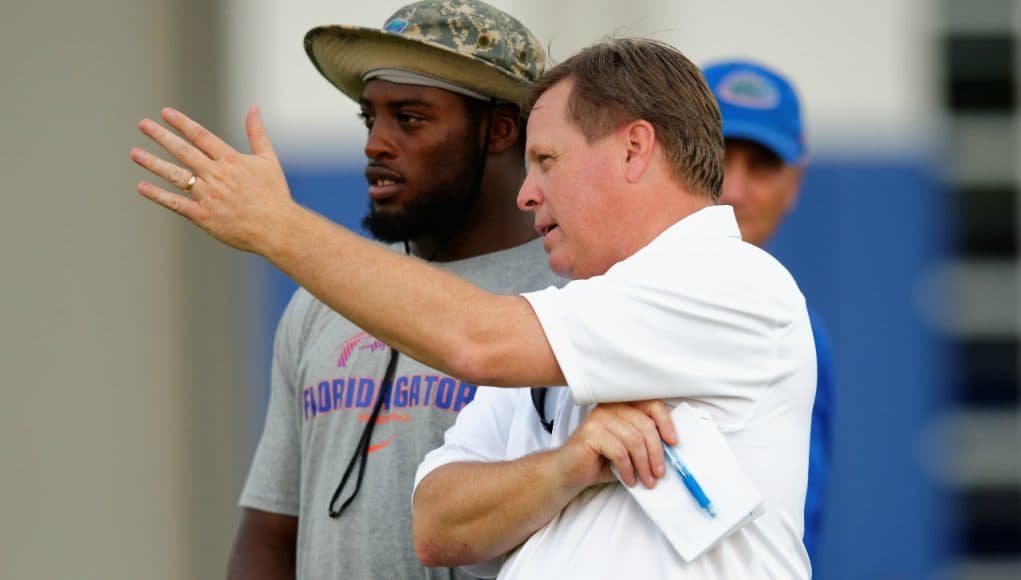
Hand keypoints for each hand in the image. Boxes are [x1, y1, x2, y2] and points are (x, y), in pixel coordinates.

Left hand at [129, 106, 297, 253]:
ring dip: (153, 163)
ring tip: (135, 153)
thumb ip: (257, 132)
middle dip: (161, 136)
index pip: (201, 136)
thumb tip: (254, 107)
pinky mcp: (203, 216)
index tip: (165, 113)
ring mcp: (208, 195)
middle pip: (183, 151)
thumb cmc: (274, 194)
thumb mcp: (268, 159)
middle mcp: (216, 175)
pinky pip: (176, 203)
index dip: (181, 123)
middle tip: (143, 124)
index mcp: (231, 160)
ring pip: (175, 176)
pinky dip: (158, 195)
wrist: (277, 228)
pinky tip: (142, 187)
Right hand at [555, 400, 676, 490]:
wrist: (569, 472)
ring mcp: (598, 418)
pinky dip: (628, 469)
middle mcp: (609, 407)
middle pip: (645, 425)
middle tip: (659, 473)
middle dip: (657, 453)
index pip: (650, 404)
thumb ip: (645, 441)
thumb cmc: (601, 460)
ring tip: (647, 480)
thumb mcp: (628, 449)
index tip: (673, 442)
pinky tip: (629, 479)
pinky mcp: (590, 433)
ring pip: (634, 439)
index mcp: (621, 405)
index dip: (665, 422)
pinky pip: (619, 451)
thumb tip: (672, 447)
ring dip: (644, 465)